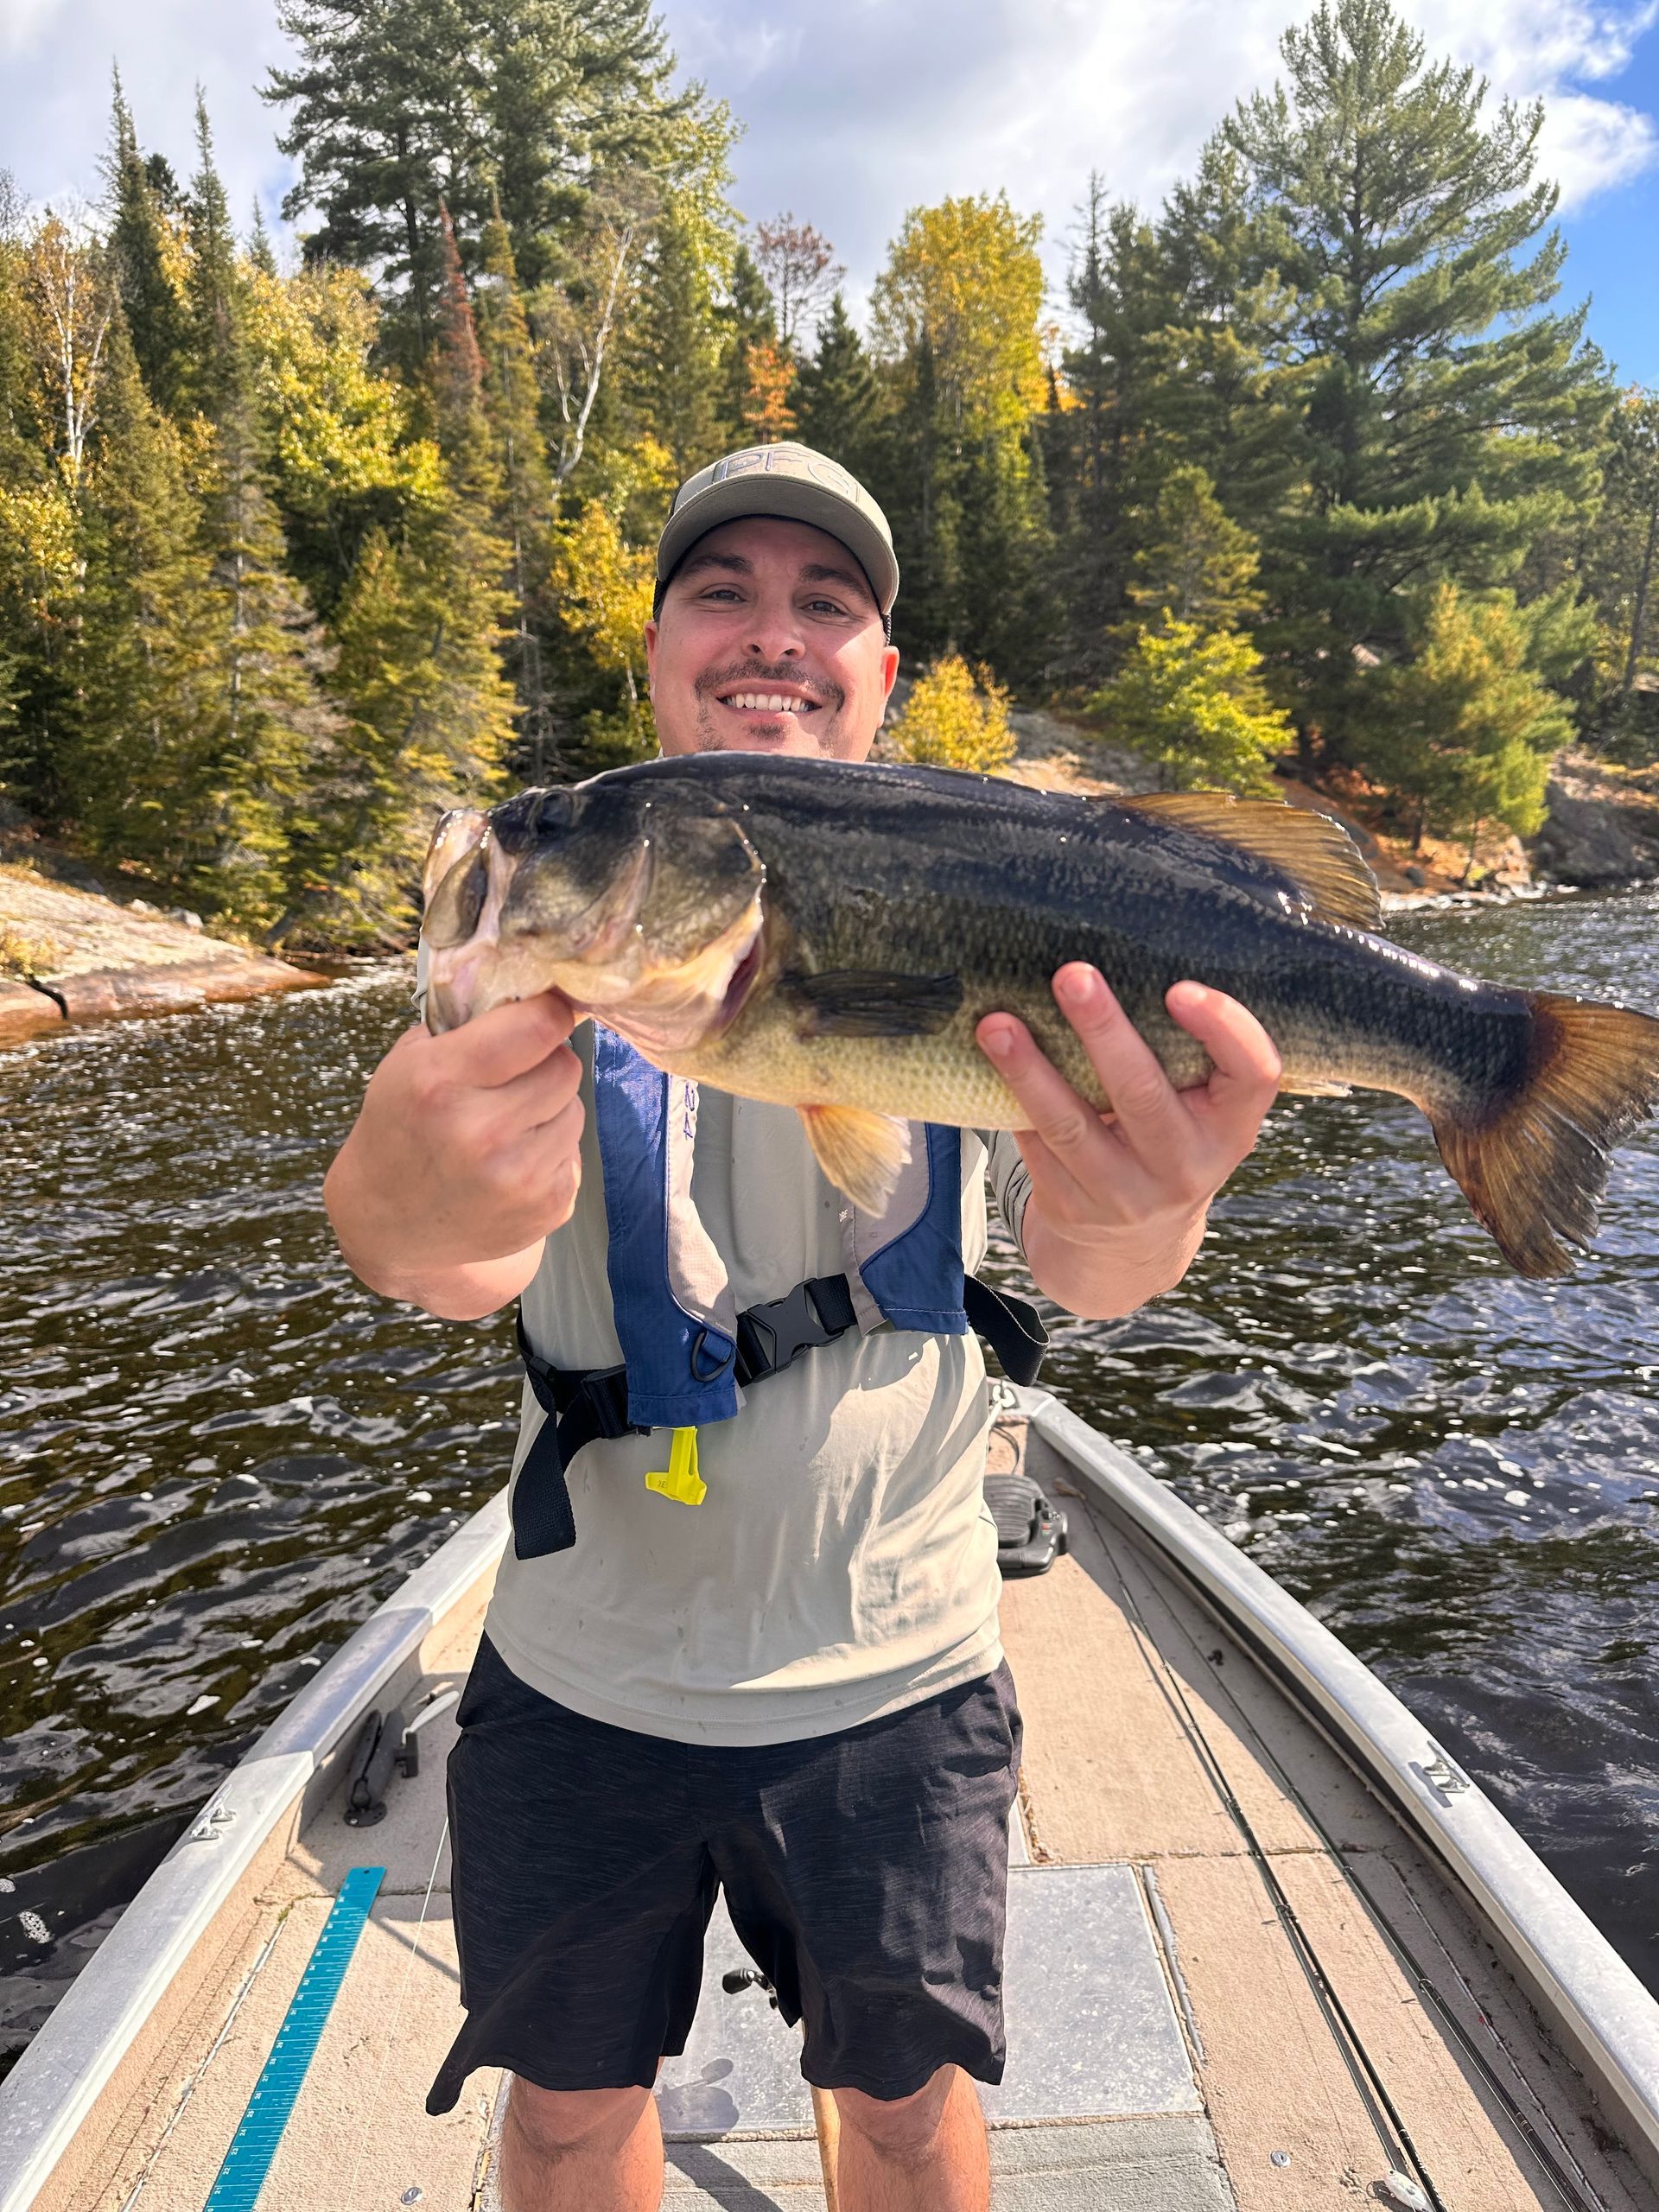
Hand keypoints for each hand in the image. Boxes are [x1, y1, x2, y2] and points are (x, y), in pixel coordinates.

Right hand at [324, 991, 584, 1298]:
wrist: (390, 1224)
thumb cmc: (402, 1128)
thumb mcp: (409, 1063)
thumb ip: (467, 1024)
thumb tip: (538, 986)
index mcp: (439, 1083)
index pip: (537, 1025)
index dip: (550, 1011)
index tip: (549, 1009)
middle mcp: (481, 1132)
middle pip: (565, 1066)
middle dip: (545, 1063)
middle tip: (512, 1078)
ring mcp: (518, 1177)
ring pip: (576, 1108)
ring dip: (550, 1108)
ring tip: (506, 1124)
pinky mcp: (548, 1207)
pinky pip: (574, 1151)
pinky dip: (550, 1150)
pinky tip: (511, 1162)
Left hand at [976, 964, 1280, 1316]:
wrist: (1136, 1244)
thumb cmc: (1168, 1140)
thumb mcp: (1199, 1109)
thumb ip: (1182, 1056)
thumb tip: (1119, 954)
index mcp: (1231, 1127)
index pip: (1253, 1075)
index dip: (1224, 1030)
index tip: (1180, 988)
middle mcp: (1186, 1165)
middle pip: (1144, 1095)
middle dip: (1105, 1031)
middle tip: (1072, 976)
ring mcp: (1127, 1195)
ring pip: (1071, 1126)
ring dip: (1030, 1070)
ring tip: (997, 1024)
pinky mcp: (1072, 1208)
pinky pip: (1037, 1145)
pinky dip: (1012, 1100)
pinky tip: (989, 1060)